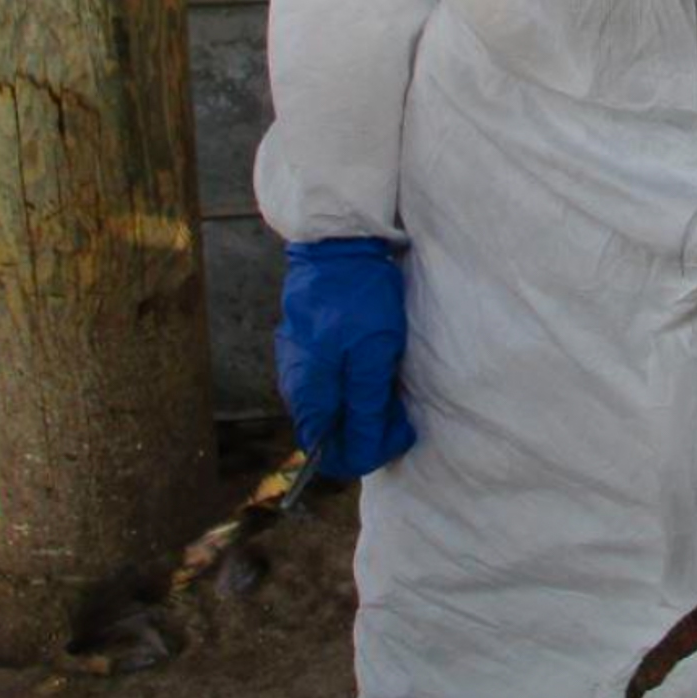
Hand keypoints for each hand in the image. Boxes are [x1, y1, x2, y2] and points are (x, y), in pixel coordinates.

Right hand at [274, 236, 416, 478]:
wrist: (336, 245)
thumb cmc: (360, 297)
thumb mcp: (375, 351)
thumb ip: (366, 402)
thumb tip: (362, 449)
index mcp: (310, 392)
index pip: (330, 452)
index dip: (367, 452)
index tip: (400, 432)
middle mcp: (296, 385)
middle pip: (328, 434)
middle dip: (366, 434)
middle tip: (400, 416)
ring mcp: (296, 366)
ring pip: (328, 410)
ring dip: (359, 412)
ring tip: (390, 393)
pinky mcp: (303, 350)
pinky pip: (325, 386)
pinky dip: (349, 390)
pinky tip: (372, 374)